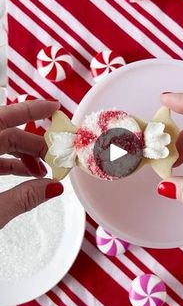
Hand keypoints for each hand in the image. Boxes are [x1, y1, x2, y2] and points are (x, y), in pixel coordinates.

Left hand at [0, 99, 62, 228]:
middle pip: (5, 134)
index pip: (3, 117)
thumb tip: (52, 188)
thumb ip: (23, 198)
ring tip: (41, 172)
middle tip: (55, 158)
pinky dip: (8, 166)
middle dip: (33, 145)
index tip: (53, 108)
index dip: (31, 110)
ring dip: (22, 157)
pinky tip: (24, 176)